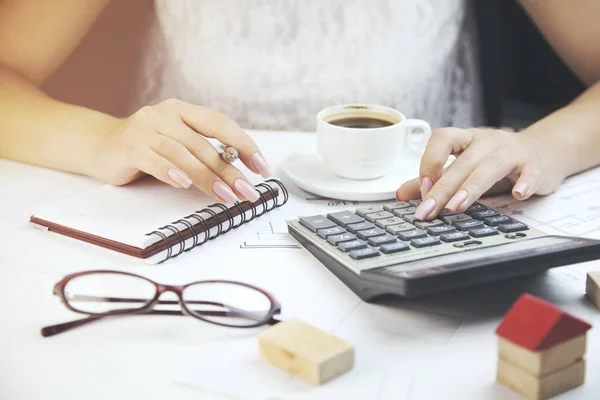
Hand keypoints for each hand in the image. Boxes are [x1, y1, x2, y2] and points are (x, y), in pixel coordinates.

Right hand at [93, 99, 270, 202]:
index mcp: (183, 111)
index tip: (261, 168)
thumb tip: (238, 176)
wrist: (98, 146)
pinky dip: (170, 172)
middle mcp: (165, 114)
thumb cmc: (146, 150)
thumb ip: (201, 153)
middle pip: (204, 144)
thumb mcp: (177, 146)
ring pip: (183, 153)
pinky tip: (184, 184)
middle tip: (247, 192)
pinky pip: (154, 159)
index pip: (220, 124)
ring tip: (226, 196)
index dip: (244, 144)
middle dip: (230, 171)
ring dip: (207, 177)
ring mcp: (146, 128)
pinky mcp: (128, 146)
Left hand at [396, 127, 565, 219]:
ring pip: (490, 166)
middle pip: (462, 162)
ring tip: (456, 206)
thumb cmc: (497, 161)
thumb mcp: (464, 167)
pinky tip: (517, 195)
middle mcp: (487, 141)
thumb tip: (400, 194)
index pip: (443, 138)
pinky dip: (525, 182)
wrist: (543, 152)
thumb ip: (434, 179)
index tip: (421, 188)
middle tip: (427, 211)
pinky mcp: (535, 165)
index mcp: (467, 139)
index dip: (429, 161)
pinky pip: (530, 172)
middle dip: (442, 188)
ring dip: (472, 187)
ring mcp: (512, 151)